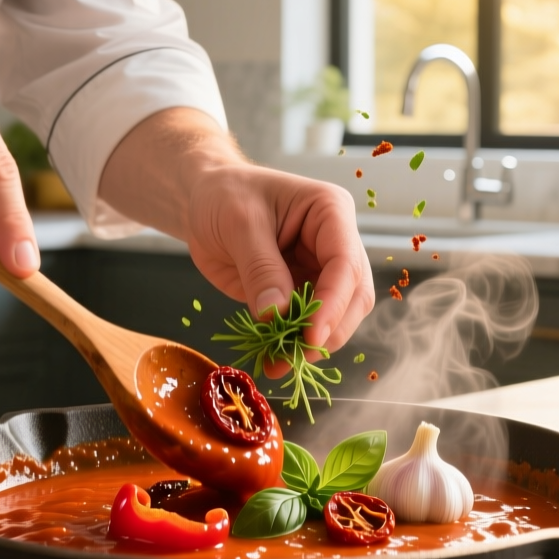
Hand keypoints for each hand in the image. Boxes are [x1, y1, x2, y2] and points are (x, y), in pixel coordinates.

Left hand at [98, 108, 374, 365]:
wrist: (204, 200)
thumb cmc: (224, 195)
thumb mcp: (239, 223)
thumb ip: (260, 268)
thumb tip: (276, 314)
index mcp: (330, 212)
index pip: (345, 262)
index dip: (333, 303)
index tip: (310, 335)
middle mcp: (335, 243)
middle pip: (353, 295)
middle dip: (328, 330)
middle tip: (295, 357)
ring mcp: (321, 270)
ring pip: (338, 316)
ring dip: (313, 344)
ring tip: (279, 363)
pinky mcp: (302, 292)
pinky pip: (307, 324)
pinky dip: (294, 345)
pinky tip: (274, 359)